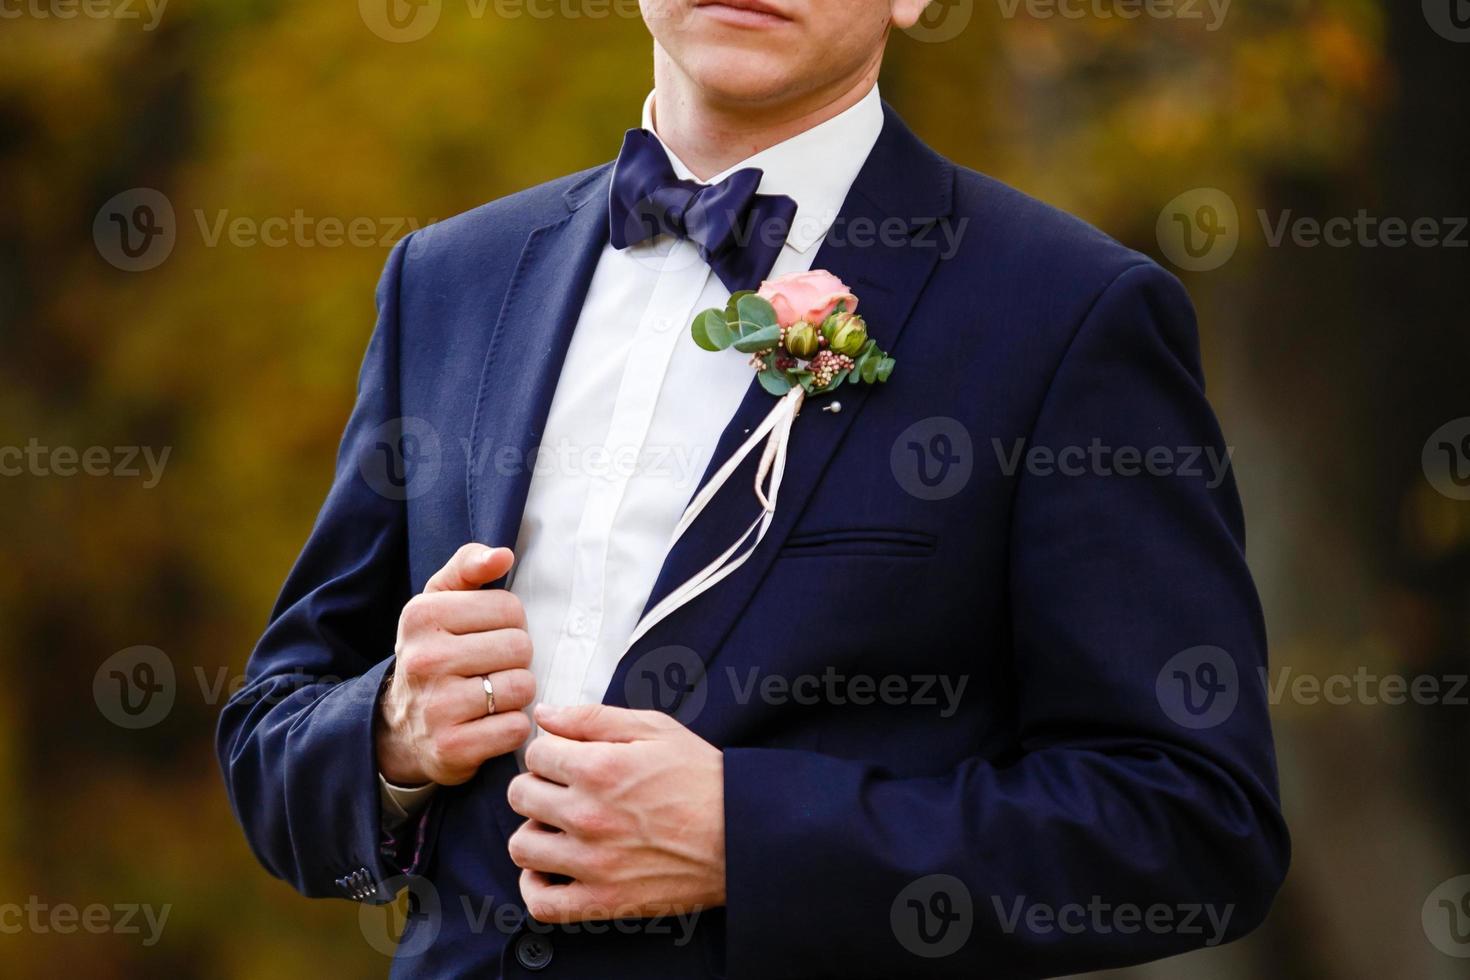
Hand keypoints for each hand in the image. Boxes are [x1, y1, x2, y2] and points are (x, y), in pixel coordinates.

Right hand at [376, 544, 534, 785]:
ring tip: (492, 696)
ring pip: (522, 686)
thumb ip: (468, 567)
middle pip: (519, 646)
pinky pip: (515, 728)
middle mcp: (424, 659)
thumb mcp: (439, 602)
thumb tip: (502, 555)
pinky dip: (512, 728)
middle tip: (491, 669)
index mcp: (421, 615)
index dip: (510, 623)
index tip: (487, 636)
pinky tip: (490, 724)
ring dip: (517, 694)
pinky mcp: (451, 748)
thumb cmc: (433, 653)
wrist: (400, 728)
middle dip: (516, 659)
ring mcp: (436, 706)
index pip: (509, 607)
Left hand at [507, 703, 725, 922]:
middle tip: (562, 790)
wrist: (742, 834)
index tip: (567, 760)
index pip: (535, 754)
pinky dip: (537, 887)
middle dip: (538, 786)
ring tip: (558, 828)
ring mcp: (592, 862)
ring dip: (534, 833)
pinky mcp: (602, 901)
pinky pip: (542, 902)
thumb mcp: (655, 729)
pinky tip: (552, 871)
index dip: (550, 752)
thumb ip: (593, 718)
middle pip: (520, 796)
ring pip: (522, 846)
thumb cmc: (704, 779)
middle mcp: (588, 815)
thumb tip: (545, 715)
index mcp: (598, 768)